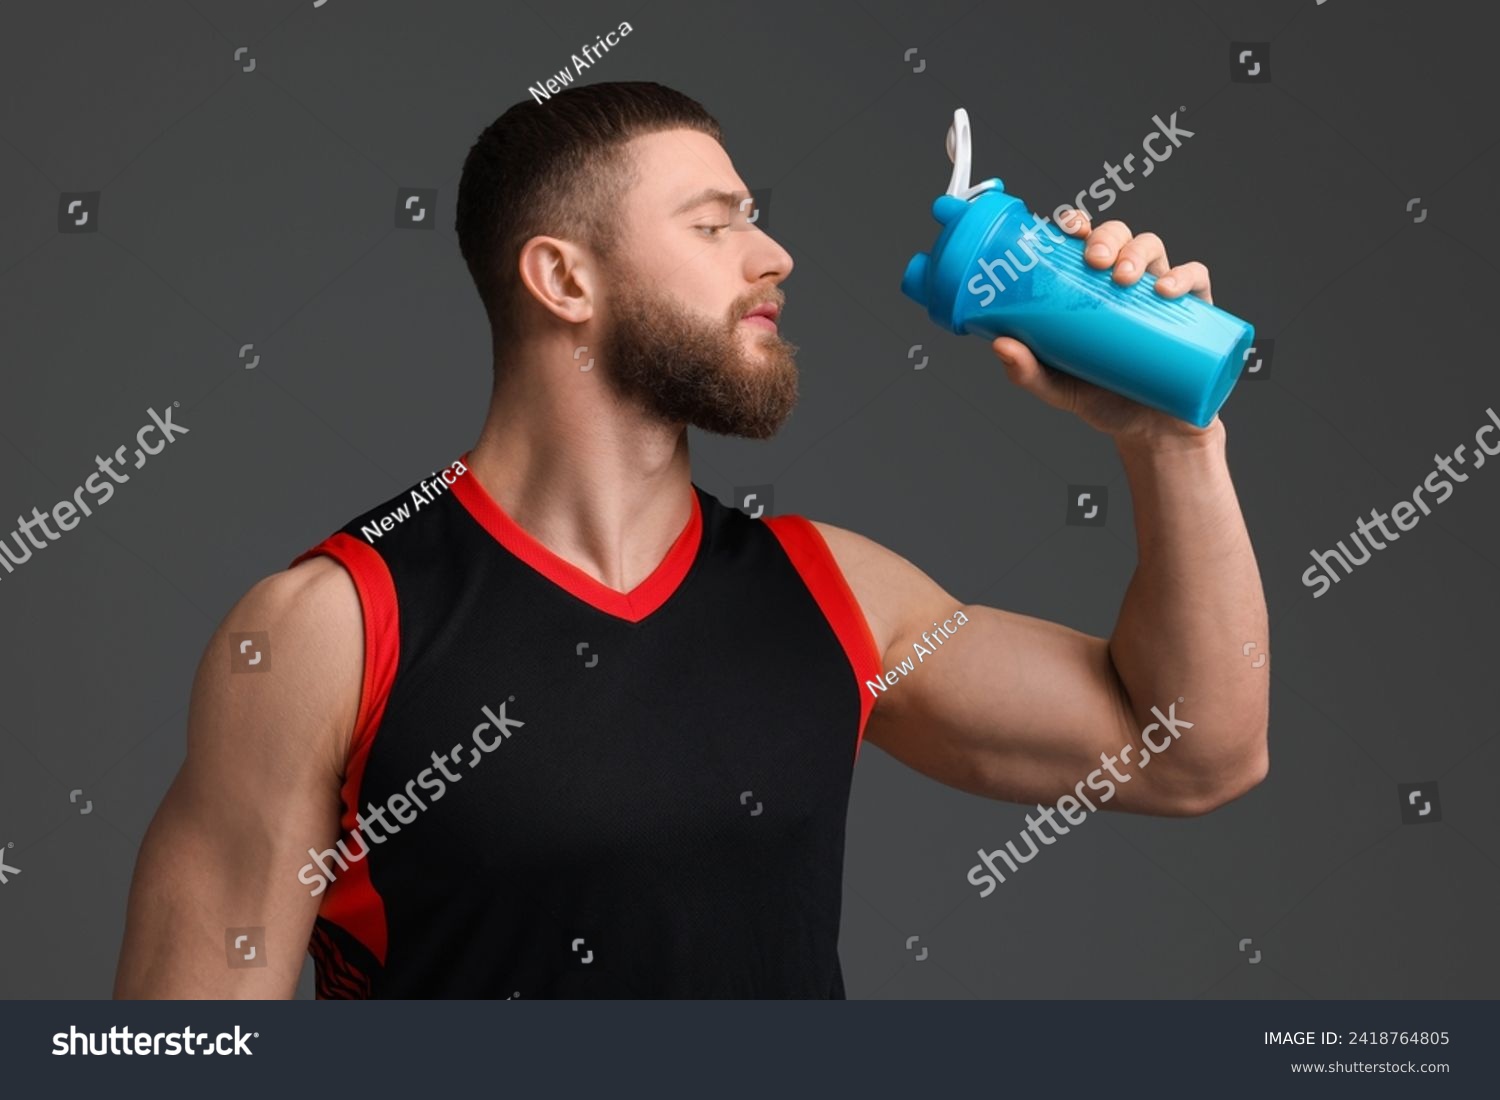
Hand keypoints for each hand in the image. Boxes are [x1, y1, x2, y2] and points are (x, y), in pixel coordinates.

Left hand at [991, 208, 1220, 446]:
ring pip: (1153, 247)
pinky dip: (1184, 276)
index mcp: (1090, 288)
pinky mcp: (1192, 311)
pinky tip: (1166, 291)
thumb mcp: (1058, 388)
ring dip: (1138, 252)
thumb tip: (1000, 346)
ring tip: (1125, 278)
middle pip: (1118, 235)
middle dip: (1106, 237)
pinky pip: (1195, 277)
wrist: (1149, 432)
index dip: (1077, 223)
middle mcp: (1124, 282)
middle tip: (1095, 262)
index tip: (1068, 228)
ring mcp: (1158, 292)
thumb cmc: (1102, 399)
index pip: (1083, 241)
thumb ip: (1027, 372)